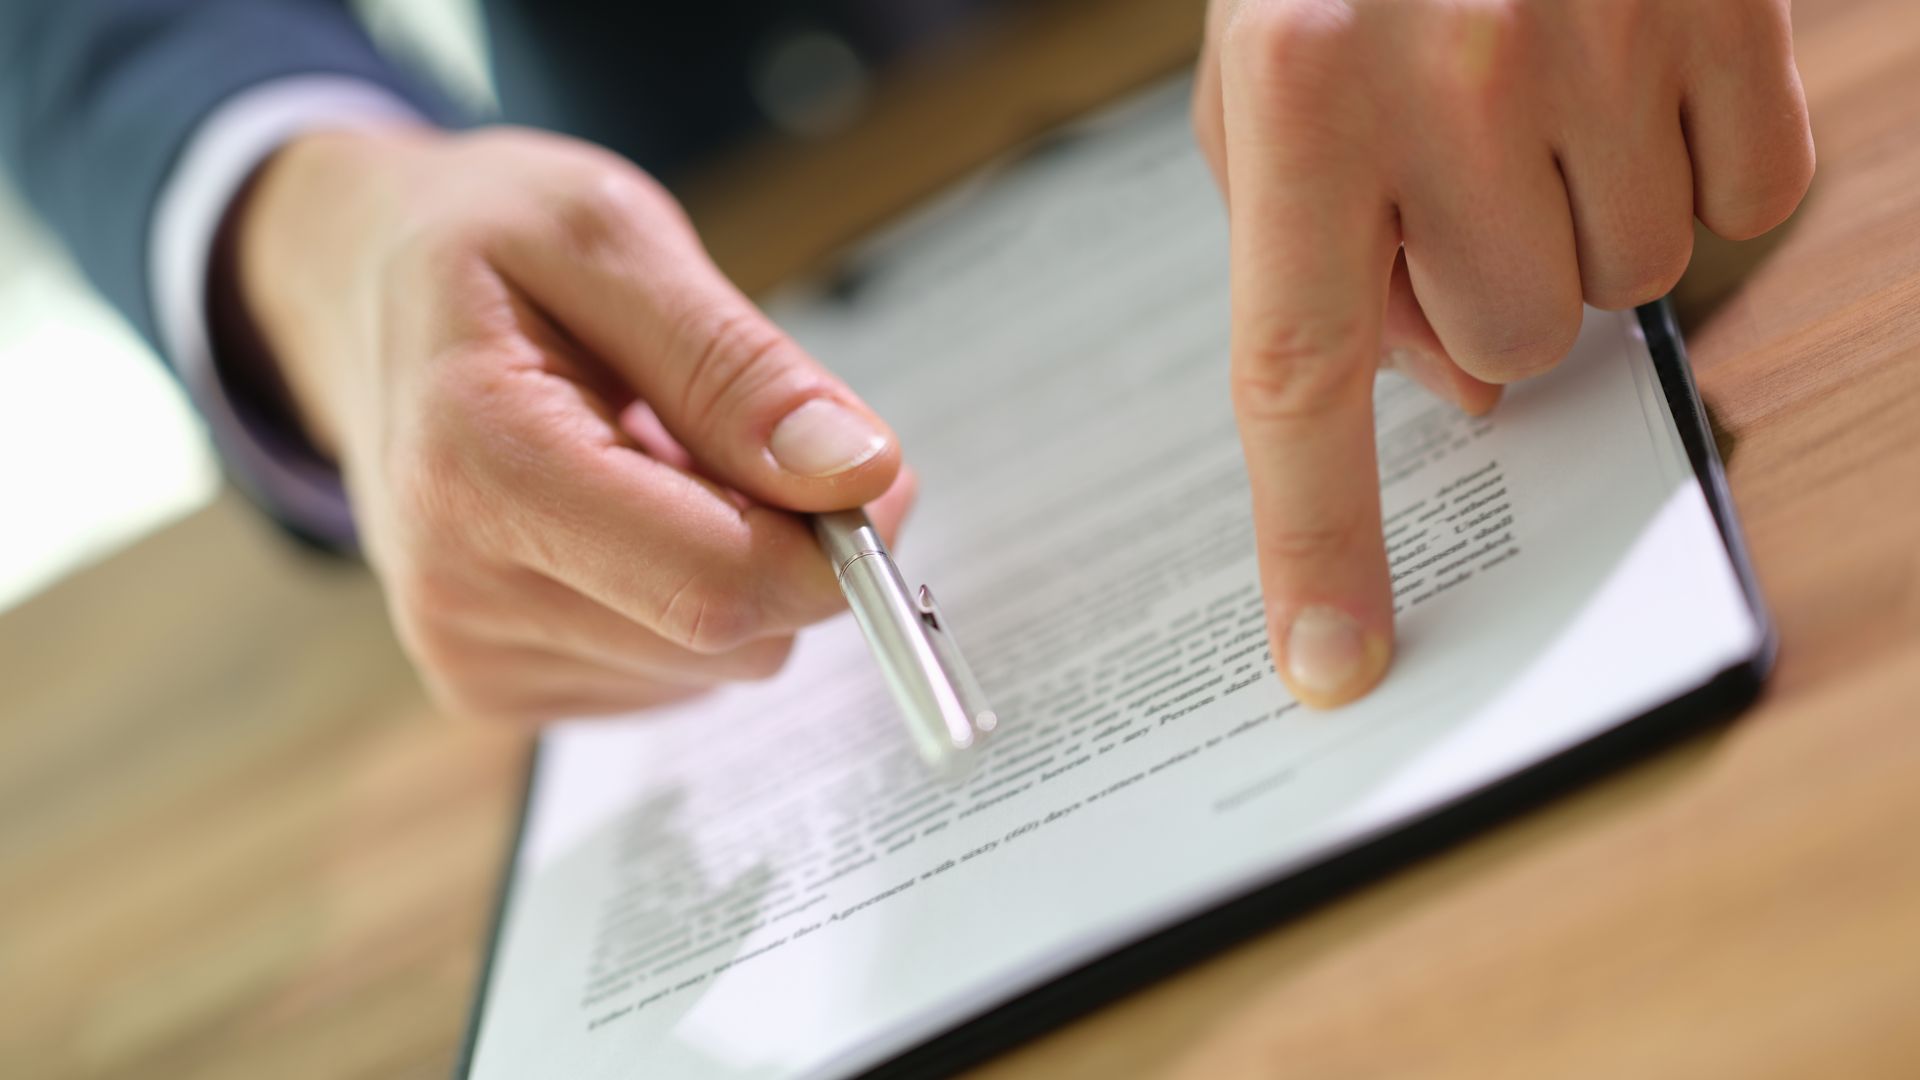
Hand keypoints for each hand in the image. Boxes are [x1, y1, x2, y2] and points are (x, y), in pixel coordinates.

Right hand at [236, 125, 912, 721]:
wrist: (355, 293)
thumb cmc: (479, 244)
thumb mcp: (611, 236)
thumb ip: (738, 366)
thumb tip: (858, 476)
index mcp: (481, 467)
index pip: (719, 584)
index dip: (834, 542)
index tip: (865, 470)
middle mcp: (459, 590)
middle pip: (732, 636)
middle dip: (784, 543)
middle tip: (739, 431)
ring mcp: (472, 653)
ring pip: (714, 664)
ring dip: (729, 563)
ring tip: (649, 457)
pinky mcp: (496, 686)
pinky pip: (670, 673)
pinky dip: (679, 595)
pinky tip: (620, 511)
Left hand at [1192, 0, 1812, 706]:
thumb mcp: (1267, 83)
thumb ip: (1322, 253)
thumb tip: (1454, 399)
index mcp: (1301, 93)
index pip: (1299, 371)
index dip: (1319, 534)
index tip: (1335, 663)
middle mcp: (1449, 77)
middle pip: (1499, 347)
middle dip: (1477, 294)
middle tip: (1461, 172)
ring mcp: (1602, 39)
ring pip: (1620, 289)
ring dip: (1579, 230)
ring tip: (1536, 100)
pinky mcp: (1728, 14)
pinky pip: (1745, 201)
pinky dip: (1693, 169)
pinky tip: (1632, 78)